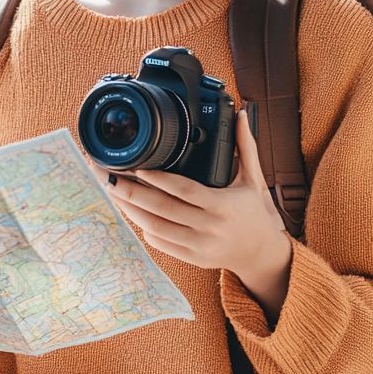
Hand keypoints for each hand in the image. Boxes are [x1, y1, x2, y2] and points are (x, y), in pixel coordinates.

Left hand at [96, 110, 292, 318]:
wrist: (262, 253)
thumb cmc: (255, 212)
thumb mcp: (254, 179)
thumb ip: (245, 147)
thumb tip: (243, 114)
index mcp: (221, 205)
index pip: (185, 190)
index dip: (159, 180)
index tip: (138, 168)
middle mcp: (209, 228)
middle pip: (163, 209)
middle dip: (132, 193)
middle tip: (110, 177)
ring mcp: (199, 246)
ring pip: (156, 228)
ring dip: (131, 210)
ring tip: (114, 192)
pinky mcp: (192, 258)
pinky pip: (162, 244)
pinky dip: (145, 228)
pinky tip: (133, 212)